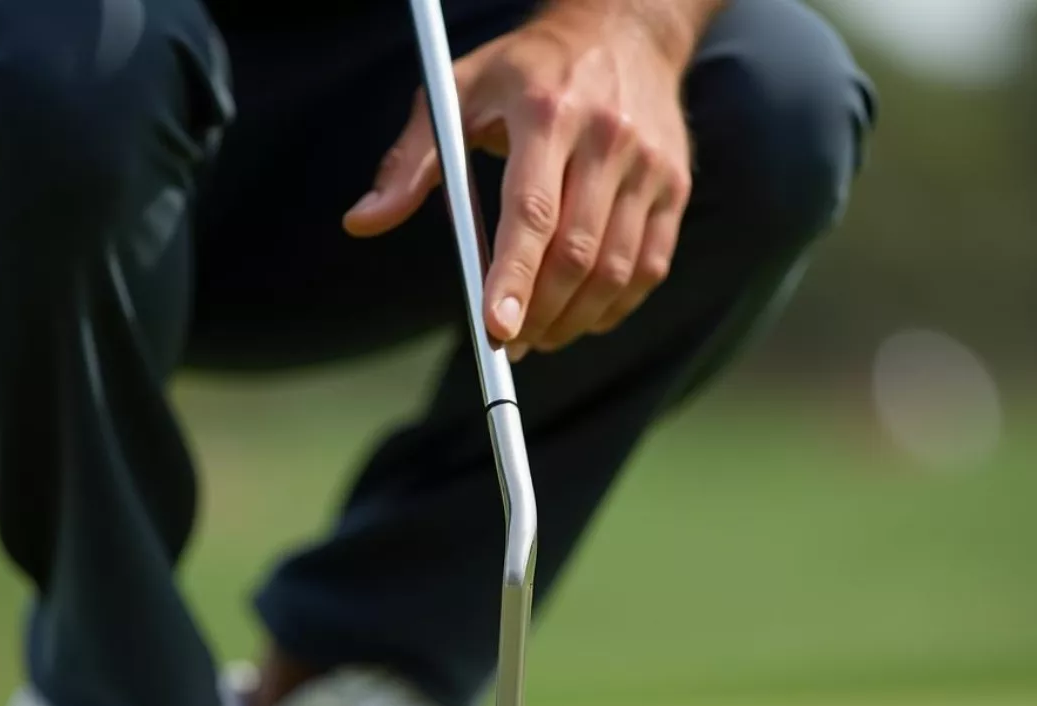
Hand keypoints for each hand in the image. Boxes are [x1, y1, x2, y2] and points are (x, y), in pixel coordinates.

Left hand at [344, 5, 692, 357]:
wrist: (626, 29)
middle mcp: (607, 137)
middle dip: (538, 314)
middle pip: (575, 254)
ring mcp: (649, 165)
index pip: (531, 211)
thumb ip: (411, 162)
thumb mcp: (459, 94)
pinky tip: (582, 318)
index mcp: (547, 111)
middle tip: (508, 343)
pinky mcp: (675, 187)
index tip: (495, 328)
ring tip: (540, 337)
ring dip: (573, 321)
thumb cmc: (528, 71)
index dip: (513, 278)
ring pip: (614, 272)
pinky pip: (649, 268)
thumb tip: (362, 222)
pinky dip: (613, 307)